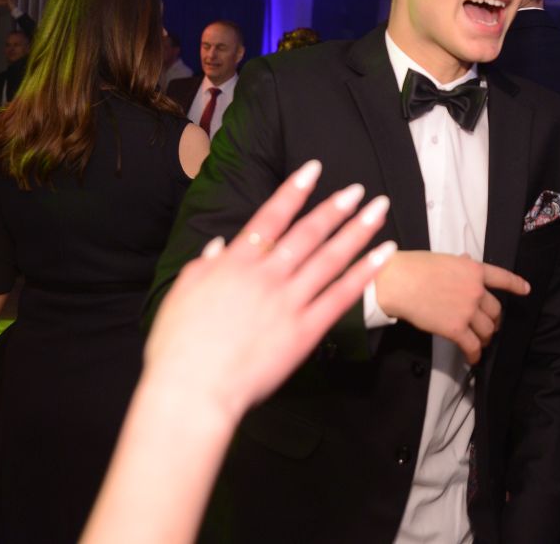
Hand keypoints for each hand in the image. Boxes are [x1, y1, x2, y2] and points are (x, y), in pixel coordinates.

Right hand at [145, 160, 393, 421]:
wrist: (192, 389)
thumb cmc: (179, 346)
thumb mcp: (183, 292)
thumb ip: (205, 264)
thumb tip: (220, 245)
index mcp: (235, 263)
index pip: (270, 217)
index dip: (294, 191)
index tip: (313, 170)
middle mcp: (266, 276)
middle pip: (308, 233)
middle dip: (335, 208)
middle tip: (358, 190)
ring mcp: (288, 302)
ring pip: (330, 258)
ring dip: (357, 231)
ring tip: (378, 211)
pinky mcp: (304, 331)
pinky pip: (341, 297)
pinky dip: (364, 273)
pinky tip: (381, 255)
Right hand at [374, 251, 529, 363]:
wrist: (400, 282)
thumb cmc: (415, 267)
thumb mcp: (444, 260)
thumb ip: (459, 265)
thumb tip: (465, 261)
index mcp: (474, 270)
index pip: (502, 278)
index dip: (516, 285)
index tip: (525, 290)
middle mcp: (476, 290)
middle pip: (495, 310)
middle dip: (494, 320)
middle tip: (489, 326)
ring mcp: (467, 310)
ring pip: (487, 330)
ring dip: (486, 338)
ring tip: (481, 343)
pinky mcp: (456, 329)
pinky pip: (472, 346)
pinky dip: (475, 354)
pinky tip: (472, 358)